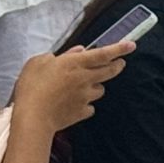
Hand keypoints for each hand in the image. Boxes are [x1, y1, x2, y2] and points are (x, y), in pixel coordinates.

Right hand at [10, 41, 132, 132]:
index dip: (119, 48)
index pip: (103, 53)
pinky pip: (90, 108)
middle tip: (120, 63)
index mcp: (76, 63)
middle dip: (118, 65)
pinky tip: (76, 105)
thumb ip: (61, 55)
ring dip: (96, 87)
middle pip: (110, 71)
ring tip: (84, 87)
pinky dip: (86, 106)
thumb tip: (79, 51)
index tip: (132, 45)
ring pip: (100, 90)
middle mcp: (85, 79)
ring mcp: (85, 97)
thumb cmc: (31, 86)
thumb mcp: (39, 62)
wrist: (32, 117)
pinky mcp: (82, 113)